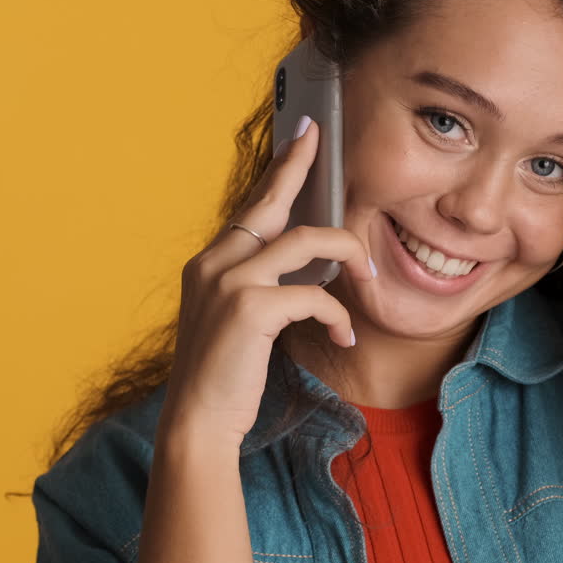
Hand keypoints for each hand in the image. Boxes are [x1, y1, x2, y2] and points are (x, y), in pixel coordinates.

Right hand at [159, 116, 374, 443]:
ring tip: (366, 273)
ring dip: (345, 252)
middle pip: (269, 201)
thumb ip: (258, 285)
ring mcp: (230, 282)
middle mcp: (214, 264)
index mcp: (209, 264)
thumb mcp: (235, 319)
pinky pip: (314, 295)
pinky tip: (345, 335)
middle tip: (319, 139)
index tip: (301, 139)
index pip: (251, 208)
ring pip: (305, 241)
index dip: (278, 172)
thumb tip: (307, 262)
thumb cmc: (223, 377)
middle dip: (298, 166)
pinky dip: (337, 313)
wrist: (197, 423)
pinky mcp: (250, 309)